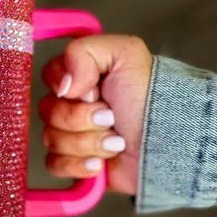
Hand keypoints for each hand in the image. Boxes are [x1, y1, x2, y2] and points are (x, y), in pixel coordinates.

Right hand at [39, 35, 152, 193]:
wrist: (168, 143)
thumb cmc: (150, 97)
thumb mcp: (125, 54)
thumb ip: (82, 52)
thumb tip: (61, 86)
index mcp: (79, 76)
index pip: (49, 76)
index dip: (68, 87)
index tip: (96, 91)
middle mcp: (72, 104)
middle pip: (48, 111)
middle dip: (82, 118)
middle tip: (112, 119)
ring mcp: (71, 135)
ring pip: (51, 139)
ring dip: (88, 142)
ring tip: (116, 142)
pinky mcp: (74, 163)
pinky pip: (54, 165)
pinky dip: (79, 165)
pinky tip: (101, 163)